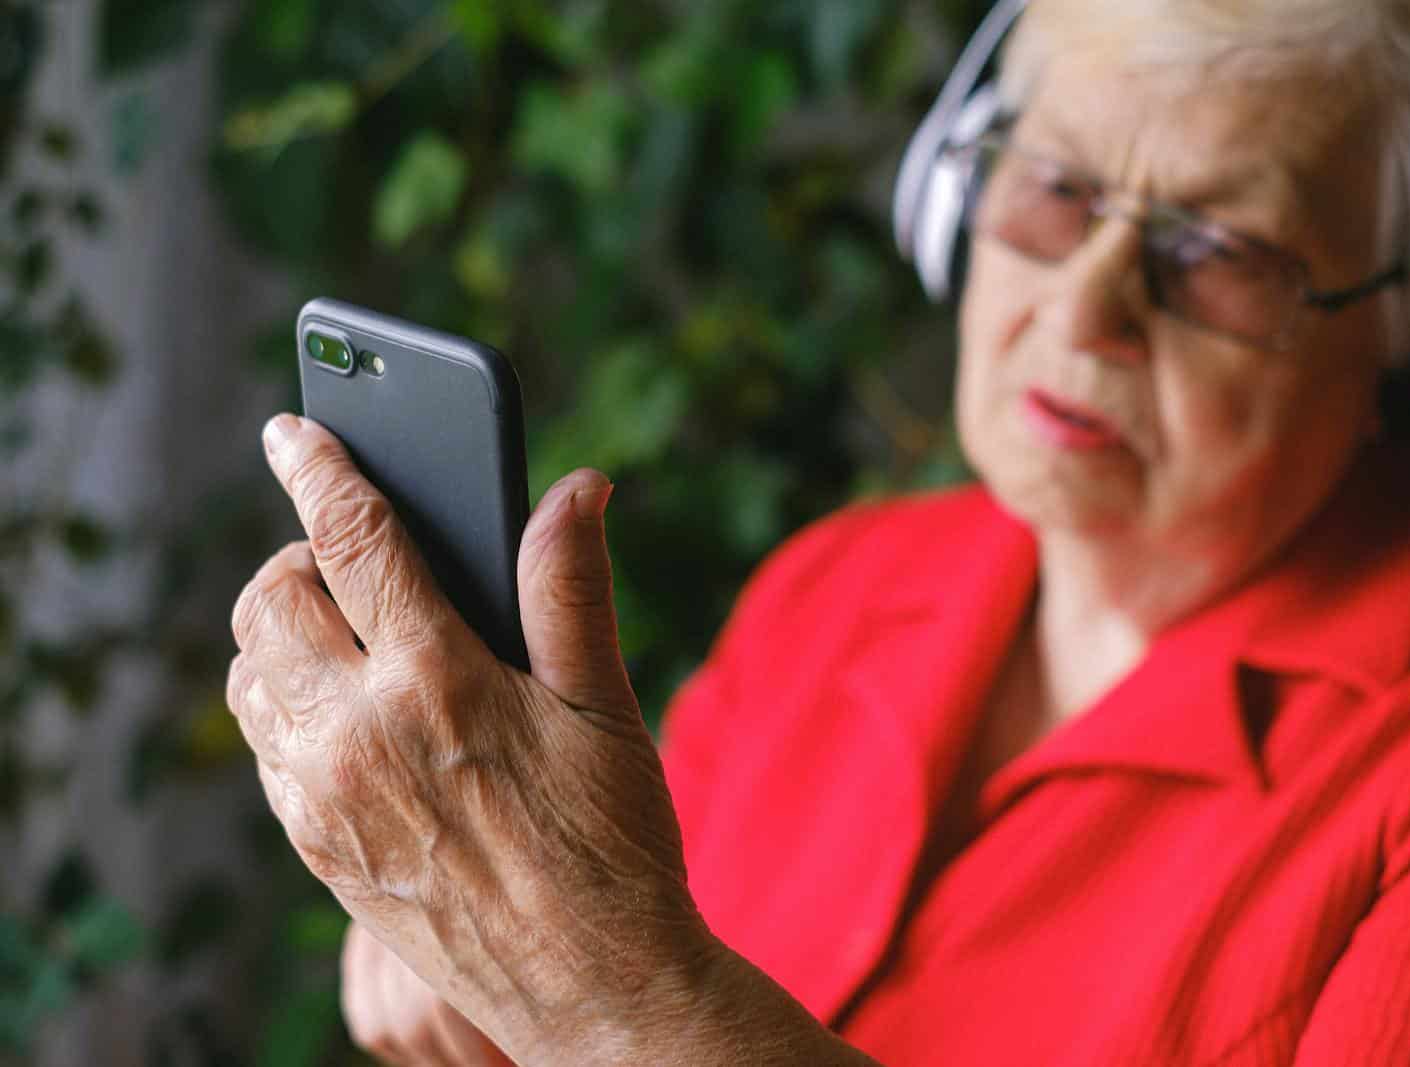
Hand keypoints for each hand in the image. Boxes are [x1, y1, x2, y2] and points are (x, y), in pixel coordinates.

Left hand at [227, 414, 710, 1061]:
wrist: (590, 984)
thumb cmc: (612, 840)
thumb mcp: (605, 704)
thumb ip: (571, 585)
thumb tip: (575, 486)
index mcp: (437, 679)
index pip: (353, 538)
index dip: (320, 467)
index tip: (295, 427)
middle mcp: (358, 733)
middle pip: (269, 599)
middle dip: (299, 556)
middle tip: (354, 561)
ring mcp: (324, 795)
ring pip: (248, 673)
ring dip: (283, 632)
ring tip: (350, 633)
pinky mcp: (314, 845)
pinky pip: (263, 745)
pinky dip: (285, 703)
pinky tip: (351, 711)